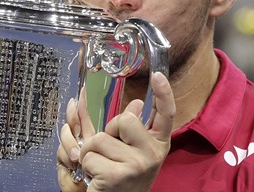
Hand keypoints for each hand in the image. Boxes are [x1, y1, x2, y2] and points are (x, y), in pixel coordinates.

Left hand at [58, 72, 174, 191]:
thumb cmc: (125, 178)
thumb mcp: (133, 151)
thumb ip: (134, 128)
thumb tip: (136, 104)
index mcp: (158, 143)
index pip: (167, 113)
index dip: (164, 93)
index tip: (157, 75)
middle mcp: (153, 154)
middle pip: (124, 119)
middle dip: (109, 131)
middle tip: (111, 151)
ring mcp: (137, 165)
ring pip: (100, 138)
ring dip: (91, 151)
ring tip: (101, 165)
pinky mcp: (117, 176)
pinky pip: (89, 155)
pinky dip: (86, 164)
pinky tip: (96, 177)